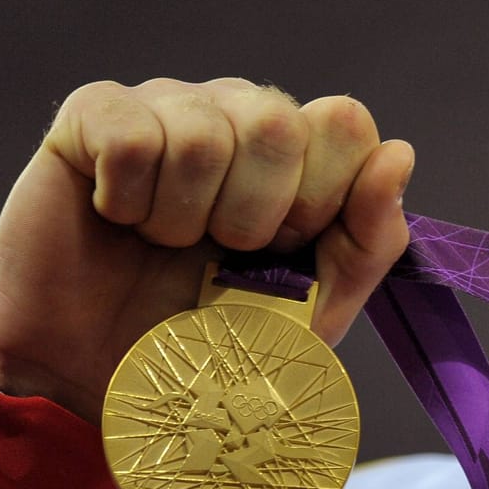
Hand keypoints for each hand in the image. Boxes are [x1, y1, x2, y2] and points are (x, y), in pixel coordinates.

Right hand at [0, 78, 414, 423]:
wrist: (107, 383)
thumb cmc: (214, 341)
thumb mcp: (315, 308)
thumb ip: (370, 239)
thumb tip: (397, 153)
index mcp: (300, 149)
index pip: (344, 121)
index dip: (319, 198)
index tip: (283, 250)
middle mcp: (236, 112)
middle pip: (276, 122)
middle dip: (252, 213)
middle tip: (219, 252)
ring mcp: (166, 106)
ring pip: (202, 134)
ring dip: (182, 218)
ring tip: (161, 243)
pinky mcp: (91, 116)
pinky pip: (131, 137)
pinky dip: (127, 200)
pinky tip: (117, 219)